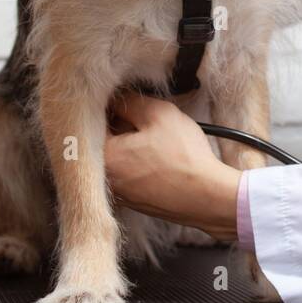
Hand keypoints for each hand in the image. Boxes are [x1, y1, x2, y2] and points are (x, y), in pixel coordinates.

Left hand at [105, 91, 241, 239]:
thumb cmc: (183, 156)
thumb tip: (117, 99)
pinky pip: (130, 176)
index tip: (130, 104)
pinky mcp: (135, 203)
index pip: (94, 122)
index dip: (113, 108)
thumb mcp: (158, 114)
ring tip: (156, 140)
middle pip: (104, 142)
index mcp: (105, 155)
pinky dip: (140, 166)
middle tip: (145, 121)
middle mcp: (105, 179)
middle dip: (121, 127)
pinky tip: (161, 160)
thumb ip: (130, 102)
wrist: (207, 196)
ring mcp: (120, 194)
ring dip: (131, 147)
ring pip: (118, 159)